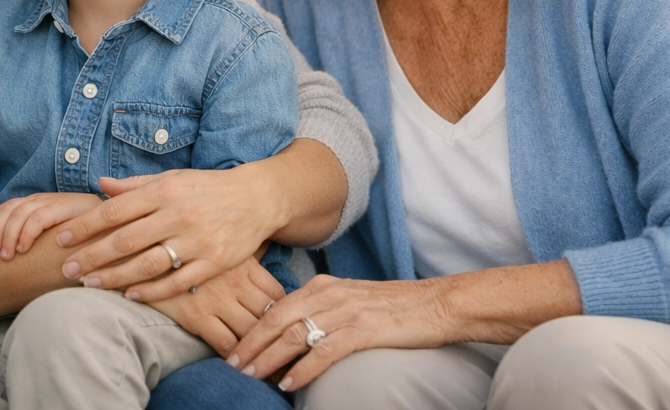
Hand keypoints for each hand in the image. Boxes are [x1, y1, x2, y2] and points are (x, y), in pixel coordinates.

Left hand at [0, 192, 101, 259]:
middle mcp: (42, 199)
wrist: (114, 219)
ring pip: (20, 214)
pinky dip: (27, 233)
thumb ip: (36, 235)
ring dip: (9, 234)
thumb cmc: (82, 233)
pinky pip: (39, 219)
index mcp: (36, 203)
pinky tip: (23, 249)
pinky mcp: (66, 208)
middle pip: (10, 210)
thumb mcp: (53, 232)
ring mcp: (54, 201)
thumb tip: (9, 251)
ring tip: (6, 255)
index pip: (6, 207)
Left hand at [54, 167, 286, 299]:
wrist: (257, 198)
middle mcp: (178, 215)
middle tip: (66, 269)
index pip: (114, 210)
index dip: (85, 226)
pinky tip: (129, 295)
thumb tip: (99, 185)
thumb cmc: (206, 188)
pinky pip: (177, 281)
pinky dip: (151, 291)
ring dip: (114, 277)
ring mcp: (197, 240)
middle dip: (91, 256)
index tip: (61, 238)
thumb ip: (134, 185)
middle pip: (125, 240)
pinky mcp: (214, 262)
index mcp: (164, 191)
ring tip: (89, 285)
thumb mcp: (171, 179)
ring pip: (147, 264)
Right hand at [148, 256, 285, 359]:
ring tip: (263, 359)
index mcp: (242, 262)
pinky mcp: (197, 316)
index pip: (277, 292)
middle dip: (278, 333)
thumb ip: (238, 249)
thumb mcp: (214, 240)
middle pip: (270, 314)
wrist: (141, 250)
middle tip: (281, 345)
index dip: (284, 310)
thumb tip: (261, 249)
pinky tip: (237, 361)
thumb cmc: (180, 245)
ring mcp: (217, 299)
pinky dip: (235, 356)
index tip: (283, 321)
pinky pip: (226, 343)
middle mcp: (235, 281)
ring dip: (260, 349)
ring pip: (252, 331)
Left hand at [228, 274, 451, 393]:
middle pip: (277, 320)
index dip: (252, 330)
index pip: (275, 307)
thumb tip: (294, 333)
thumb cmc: (394, 307)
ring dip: (269, 358)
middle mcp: (327, 294)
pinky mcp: (362, 329)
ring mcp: (344, 311)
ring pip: (294, 335)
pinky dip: (304, 369)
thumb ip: (321, 311)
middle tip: (232, 365)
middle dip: (251, 344)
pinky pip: (324, 350)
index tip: (235, 350)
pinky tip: (290, 383)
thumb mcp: (349, 300)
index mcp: (322, 286)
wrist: (436, 304)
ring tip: (252, 376)